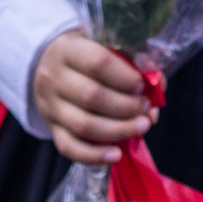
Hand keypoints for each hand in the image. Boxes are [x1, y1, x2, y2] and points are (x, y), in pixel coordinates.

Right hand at [29, 27, 153, 163]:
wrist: (45, 68)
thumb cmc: (83, 56)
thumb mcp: (101, 46)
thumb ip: (130, 60)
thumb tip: (157, 84)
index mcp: (68, 50)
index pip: (97, 63)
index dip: (125, 77)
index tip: (143, 86)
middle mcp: (54, 78)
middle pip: (91, 97)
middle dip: (126, 106)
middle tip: (146, 109)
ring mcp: (50, 106)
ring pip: (84, 125)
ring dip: (118, 130)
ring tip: (142, 127)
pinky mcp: (52, 129)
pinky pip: (70, 148)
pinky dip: (94, 155)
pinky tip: (117, 154)